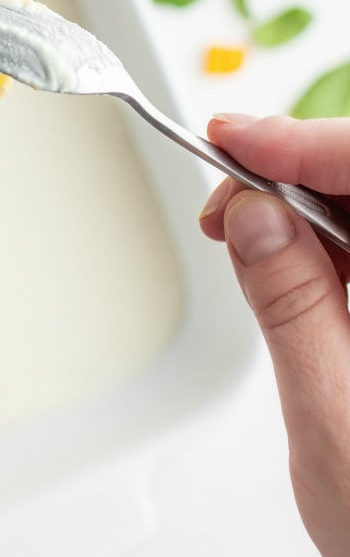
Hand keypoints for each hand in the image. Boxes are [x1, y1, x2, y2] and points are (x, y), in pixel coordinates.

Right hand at [199, 113, 349, 556]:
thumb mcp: (334, 418)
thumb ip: (293, 307)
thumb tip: (255, 216)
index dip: (304, 142)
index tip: (235, 137)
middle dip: (291, 168)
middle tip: (223, 192)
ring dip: (294, 203)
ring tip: (237, 225)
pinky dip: (306, 238)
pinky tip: (273, 250)